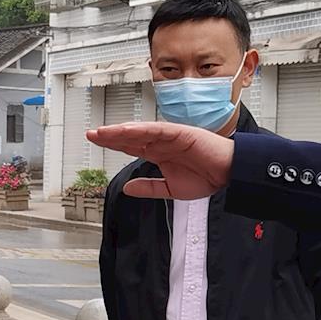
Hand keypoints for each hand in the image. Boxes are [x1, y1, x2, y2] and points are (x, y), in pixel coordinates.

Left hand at [87, 122, 234, 200]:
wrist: (229, 174)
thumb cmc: (207, 178)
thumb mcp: (171, 189)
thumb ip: (149, 187)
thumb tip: (127, 188)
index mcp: (159, 153)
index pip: (131, 146)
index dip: (113, 144)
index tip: (95, 141)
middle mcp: (162, 142)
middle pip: (131, 137)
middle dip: (111, 136)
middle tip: (91, 134)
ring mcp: (171, 136)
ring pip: (141, 131)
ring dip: (121, 131)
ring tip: (103, 132)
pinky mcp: (182, 133)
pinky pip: (159, 129)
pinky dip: (143, 129)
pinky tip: (128, 130)